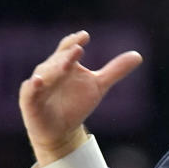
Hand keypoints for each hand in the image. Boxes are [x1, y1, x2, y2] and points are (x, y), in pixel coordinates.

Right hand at [19, 30, 142, 164]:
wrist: (61, 131)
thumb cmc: (76, 104)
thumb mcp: (99, 86)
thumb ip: (115, 70)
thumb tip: (138, 55)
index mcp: (65, 64)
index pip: (68, 48)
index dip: (75, 41)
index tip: (85, 35)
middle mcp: (50, 70)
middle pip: (58, 59)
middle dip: (68, 55)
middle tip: (79, 49)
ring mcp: (39, 84)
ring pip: (45, 73)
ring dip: (55, 69)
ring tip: (66, 64)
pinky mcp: (30, 100)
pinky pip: (30, 91)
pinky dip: (34, 85)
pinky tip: (39, 81)